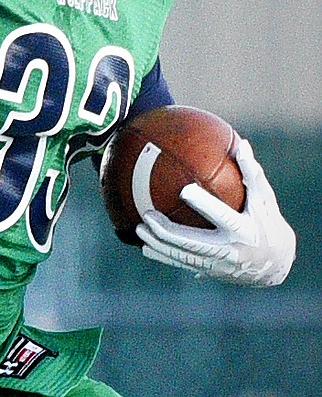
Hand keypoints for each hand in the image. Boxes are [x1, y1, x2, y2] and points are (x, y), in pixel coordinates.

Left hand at [135, 138, 295, 286]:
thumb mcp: (265, 201)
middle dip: (168, 231)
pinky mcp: (210, 270)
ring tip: (138, 229)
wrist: (276, 264)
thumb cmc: (267, 223)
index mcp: (244, 230)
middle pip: (194, 243)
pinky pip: (182, 264)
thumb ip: (252, 174)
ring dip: (159, 245)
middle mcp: (229, 250)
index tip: (184, 189)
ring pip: (183, 256)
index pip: (222, 216)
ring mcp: (218, 264)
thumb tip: (242, 144)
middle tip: (147, 215)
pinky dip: (164, 256)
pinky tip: (145, 247)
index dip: (204, 204)